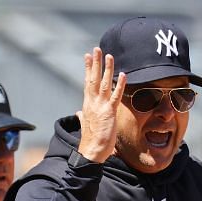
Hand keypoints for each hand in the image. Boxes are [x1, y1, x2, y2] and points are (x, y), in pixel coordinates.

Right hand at [76, 46, 125, 163]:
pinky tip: (123, 74)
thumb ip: (81, 116)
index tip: (88, 56)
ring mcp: (100, 106)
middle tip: (97, 48)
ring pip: (104, 83)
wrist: (91, 151)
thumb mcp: (85, 125)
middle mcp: (92, 102)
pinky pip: (115, 96)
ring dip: (107, 68)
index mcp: (87, 104)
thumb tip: (78, 113)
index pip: (87, 82)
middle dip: (95, 63)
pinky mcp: (109, 113)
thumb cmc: (90, 140)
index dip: (88, 69)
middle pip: (93, 78)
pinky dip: (120, 85)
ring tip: (109, 55)